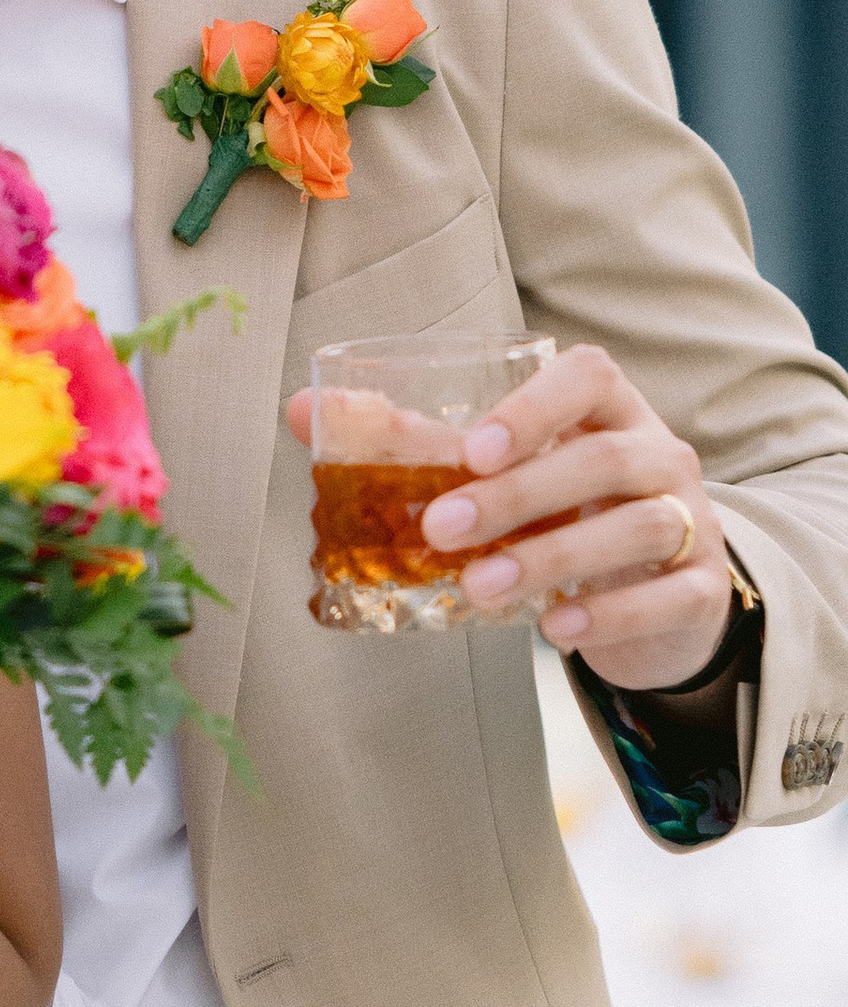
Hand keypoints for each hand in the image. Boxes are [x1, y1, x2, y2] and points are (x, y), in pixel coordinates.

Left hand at [286, 340, 730, 690]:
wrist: (658, 596)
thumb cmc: (564, 516)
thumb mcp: (503, 479)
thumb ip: (413, 444)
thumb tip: (306, 410)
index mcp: (606, 412)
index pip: (590, 376)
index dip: (533, 405)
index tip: (470, 447)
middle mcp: (658, 455)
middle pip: (605, 457)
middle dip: (520, 493)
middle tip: (441, 530)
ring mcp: (692, 521)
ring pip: (640, 525)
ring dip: (554, 556)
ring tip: (480, 589)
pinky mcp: (701, 590)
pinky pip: (670, 594)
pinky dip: (612, 612)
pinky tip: (556, 630)